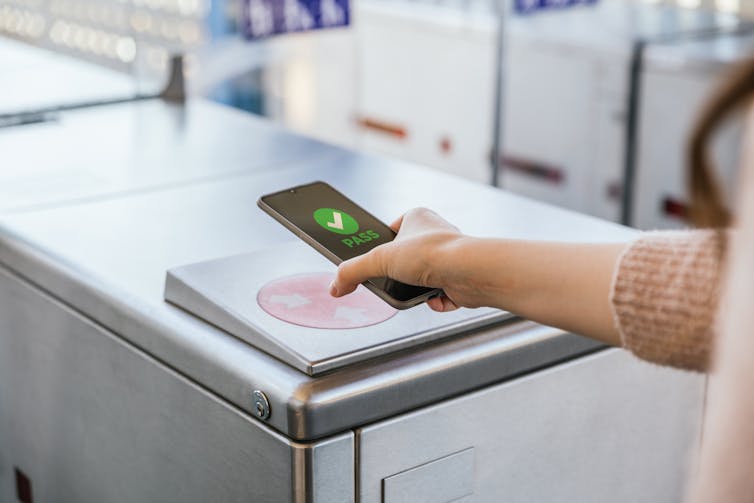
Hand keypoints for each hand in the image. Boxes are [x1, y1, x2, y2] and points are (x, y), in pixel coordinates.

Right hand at [330, 207, 463, 311]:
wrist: (469, 271)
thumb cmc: (433, 252)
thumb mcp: (379, 260)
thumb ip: (353, 272)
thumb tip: (336, 286)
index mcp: (418, 218)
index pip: (393, 228)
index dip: (382, 244)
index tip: (372, 257)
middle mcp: (436, 233)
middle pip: (407, 256)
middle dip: (399, 272)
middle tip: (390, 279)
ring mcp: (449, 256)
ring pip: (423, 276)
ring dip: (415, 288)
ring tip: (414, 289)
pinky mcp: (459, 277)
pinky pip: (439, 292)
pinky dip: (433, 299)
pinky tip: (434, 296)